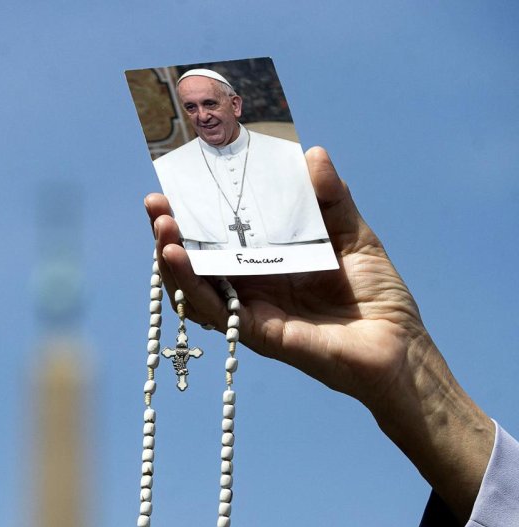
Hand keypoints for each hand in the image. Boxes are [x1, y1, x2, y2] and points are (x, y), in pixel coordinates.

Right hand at [145, 147, 491, 518]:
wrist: (399, 346)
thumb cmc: (378, 296)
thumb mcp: (353, 234)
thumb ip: (331, 199)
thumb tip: (313, 154)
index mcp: (269, 260)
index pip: (222, 232)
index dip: (197, 210)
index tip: (177, 182)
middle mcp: (251, 285)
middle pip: (198, 257)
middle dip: (171, 230)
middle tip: (155, 202)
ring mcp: (249, 309)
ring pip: (194, 284)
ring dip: (171, 256)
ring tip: (160, 226)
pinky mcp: (256, 331)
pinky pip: (214, 309)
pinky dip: (190, 285)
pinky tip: (174, 258)